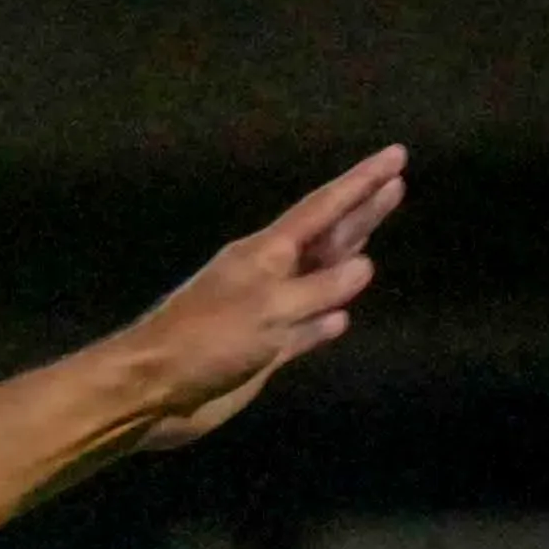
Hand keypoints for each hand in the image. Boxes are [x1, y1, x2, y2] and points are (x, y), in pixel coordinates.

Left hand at [118, 147, 403, 451]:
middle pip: (325, 237)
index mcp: (266, 253)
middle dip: (361, 212)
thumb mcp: (269, 307)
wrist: (151, 392)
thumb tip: (363, 267)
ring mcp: (264, 314)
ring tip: (374, 240)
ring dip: (347, 263)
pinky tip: (342, 319)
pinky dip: (323, 324)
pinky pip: (302, 331)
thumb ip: (319, 287)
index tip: (396, 155)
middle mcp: (267, 275)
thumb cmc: (205, 340)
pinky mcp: (260, 351)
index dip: (361, 183)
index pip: (324, 208)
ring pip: (318, 282)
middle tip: (397, 184)